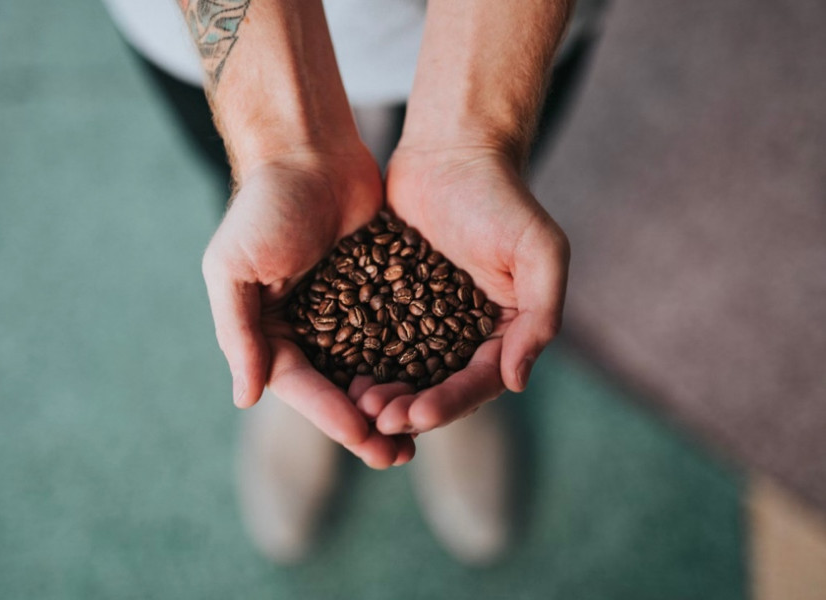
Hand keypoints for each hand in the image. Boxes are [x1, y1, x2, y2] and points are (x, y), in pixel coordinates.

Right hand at [201, 147, 414, 467]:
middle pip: (339, 389)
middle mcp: (305, 328)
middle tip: (399, 456)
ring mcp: (344, 311)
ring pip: (370, 370)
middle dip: (367, 424)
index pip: (303, 386)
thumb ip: (237, 333)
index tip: (366, 440)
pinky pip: (395, 335)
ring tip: (420, 432)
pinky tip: (435, 383)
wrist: (309, 150)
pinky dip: (411, 362)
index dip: (333, 416)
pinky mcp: (377, 290)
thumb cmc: (265, 206)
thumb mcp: (234, 268)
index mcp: (269, 330)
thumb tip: (245, 398)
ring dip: (393, 402)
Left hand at [360, 146, 569, 434]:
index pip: (479, 381)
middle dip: (411, 408)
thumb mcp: (539, 252)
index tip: (417, 416)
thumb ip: (540, 317)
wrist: (452, 151)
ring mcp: (426, 318)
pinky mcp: (391, 300)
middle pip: (438, 386)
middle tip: (379, 419)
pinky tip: (340, 373)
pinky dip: (361, 360)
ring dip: (384, 393)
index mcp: (503, 329)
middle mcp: (465, 332)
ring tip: (357, 404)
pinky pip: (374, 339)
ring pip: (403, 370)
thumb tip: (517, 382)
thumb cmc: (501, 197)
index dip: (450, 403)